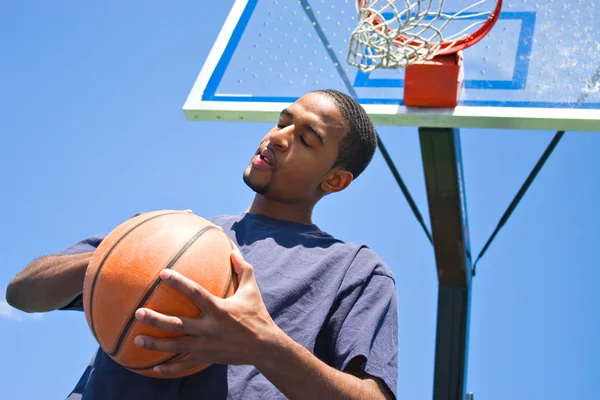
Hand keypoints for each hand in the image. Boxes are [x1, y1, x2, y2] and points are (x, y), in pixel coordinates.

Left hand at [133, 246, 280, 374]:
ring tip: (137, 339)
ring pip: (175, 346)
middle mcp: (209, 328)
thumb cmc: (257, 314)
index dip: (178, 282)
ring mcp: (206, 345)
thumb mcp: (251, 290)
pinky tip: (154, 368)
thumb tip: (232, 250)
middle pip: (177, 324)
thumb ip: (242, 269)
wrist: (264, 346)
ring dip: (155, 343)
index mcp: (218, 309)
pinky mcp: (206, 358)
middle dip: (156, 319)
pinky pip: (184, 365)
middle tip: (138, 312)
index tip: (162, 274)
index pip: (195, 293)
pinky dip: (169, 368)